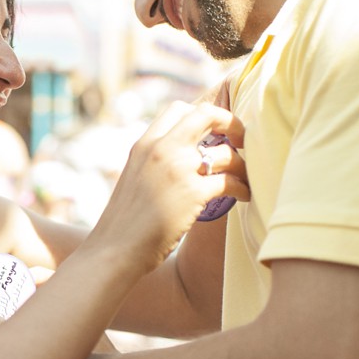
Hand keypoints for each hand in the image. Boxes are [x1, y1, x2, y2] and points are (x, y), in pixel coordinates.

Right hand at [88, 101, 248, 273]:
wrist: (114, 249)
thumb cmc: (124, 221)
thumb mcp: (134, 177)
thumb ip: (155, 161)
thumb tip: (184, 156)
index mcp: (144, 143)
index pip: (179, 109)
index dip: (203, 116)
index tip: (214, 132)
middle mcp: (160, 149)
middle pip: (207, 115)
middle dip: (230, 122)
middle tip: (240, 139)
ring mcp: (178, 169)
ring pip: (225, 152)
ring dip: (240, 164)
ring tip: (243, 176)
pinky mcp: (193, 193)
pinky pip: (231, 181)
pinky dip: (243, 187)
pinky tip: (244, 196)